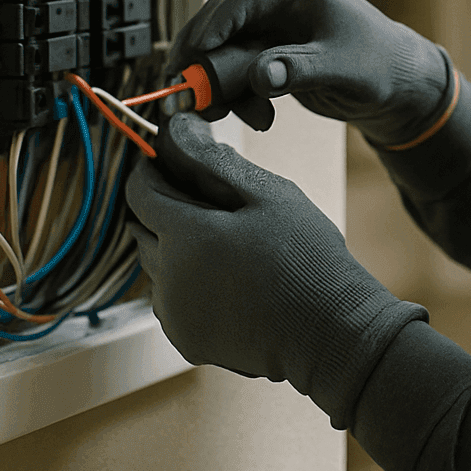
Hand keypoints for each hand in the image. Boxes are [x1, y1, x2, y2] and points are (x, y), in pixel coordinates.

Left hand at [127, 113, 425, 426]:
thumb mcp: (268, 194)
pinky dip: (187, 283)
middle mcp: (168, 279)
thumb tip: (176, 130)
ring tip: (226, 242)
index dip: (152, 169)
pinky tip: (229, 277)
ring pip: (155, 265)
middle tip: (213, 201)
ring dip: (175, 247)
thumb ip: (214, 162)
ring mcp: (175, 315)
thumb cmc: (306, 257)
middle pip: (143, 228)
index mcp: (185, 237)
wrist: (330, 331)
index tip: (175, 161)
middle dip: (165, 207)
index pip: (140, 191)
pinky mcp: (188, 340)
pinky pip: (172, 299)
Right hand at [166, 0, 451, 147]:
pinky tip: (255, 116)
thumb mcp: (342, 68)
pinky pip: (234, 63)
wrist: (397, 82)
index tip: (188, 62)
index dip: (208, 28)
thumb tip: (259, 76)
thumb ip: (299, 69)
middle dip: (201, 58)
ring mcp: (269, 17)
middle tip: (183, 93)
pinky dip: (235, 90)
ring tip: (234, 116)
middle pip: (218, 17)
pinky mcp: (267, 44)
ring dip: (219, 82)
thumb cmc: (379, 66)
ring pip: (221, 44)